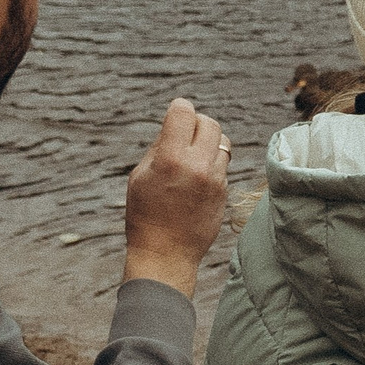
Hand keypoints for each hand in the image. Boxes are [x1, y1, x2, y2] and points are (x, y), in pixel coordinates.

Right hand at [123, 98, 230, 295]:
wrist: (165, 254)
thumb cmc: (145, 215)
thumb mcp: (140, 176)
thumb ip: (159, 147)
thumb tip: (175, 127)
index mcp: (170, 158)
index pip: (184, 111)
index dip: (179, 110)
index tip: (175, 117)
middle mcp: (197, 166)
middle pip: (209, 122)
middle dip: (197, 123)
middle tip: (185, 135)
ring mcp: (215, 180)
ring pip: (222, 142)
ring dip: (209, 142)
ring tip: (194, 155)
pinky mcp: (224, 192)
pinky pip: (224, 165)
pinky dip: (213, 163)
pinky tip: (198, 177)